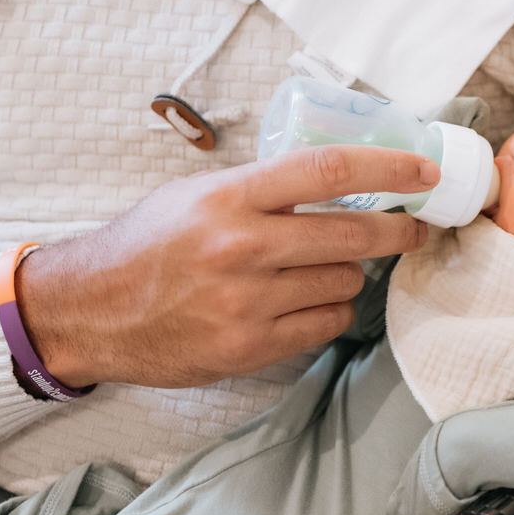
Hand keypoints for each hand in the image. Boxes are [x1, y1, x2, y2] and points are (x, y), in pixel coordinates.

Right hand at [15, 146, 436, 387]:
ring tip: (315, 270)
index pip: (328, 170)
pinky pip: (324, 324)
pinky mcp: (250, 347)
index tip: (423, 170)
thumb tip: (339, 182)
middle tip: (415, 228)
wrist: (90, 311)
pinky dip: (327, 310)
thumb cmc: (146, 245)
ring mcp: (247, 302)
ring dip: (345, 274)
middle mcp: (241, 247)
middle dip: (397, 231)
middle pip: (351, 235)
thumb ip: (262, 189)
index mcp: (228, 198)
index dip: (388, 168)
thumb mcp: (195, 196)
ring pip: (342, 282)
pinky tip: (304, 300)